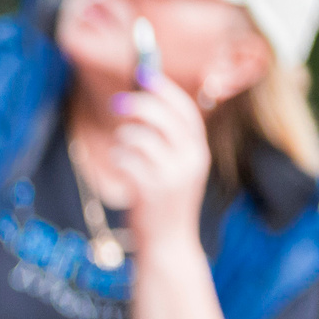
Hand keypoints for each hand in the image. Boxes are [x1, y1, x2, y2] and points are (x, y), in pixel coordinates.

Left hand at [110, 78, 211, 255]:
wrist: (168, 244)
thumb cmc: (165, 203)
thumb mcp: (176, 169)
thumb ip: (168, 141)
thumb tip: (144, 103)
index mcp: (199, 152)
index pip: (186, 111)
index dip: (165, 90)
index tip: (144, 74)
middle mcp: (191, 161)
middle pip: (165, 117)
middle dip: (139, 104)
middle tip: (118, 102)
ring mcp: (173, 176)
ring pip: (143, 137)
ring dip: (125, 135)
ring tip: (121, 144)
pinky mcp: (152, 191)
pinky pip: (129, 160)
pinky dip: (119, 156)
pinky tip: (118, 161)